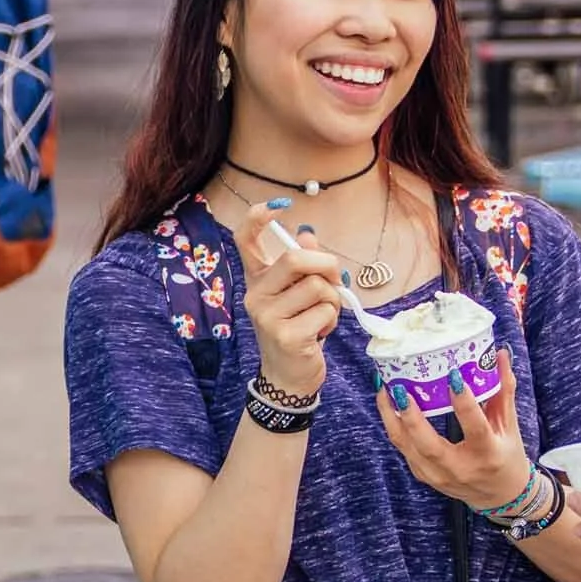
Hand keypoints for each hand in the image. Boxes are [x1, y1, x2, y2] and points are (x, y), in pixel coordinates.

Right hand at [231, 205, 341, 399]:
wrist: (289, 376)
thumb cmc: (298, 329)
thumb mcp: (298, 294)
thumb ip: (303, 266)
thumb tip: (307, 234)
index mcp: (257, 279)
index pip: (245, 240)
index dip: (257, 218)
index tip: (276, 205)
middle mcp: (256, 294)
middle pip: (296, 258)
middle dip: (327, 265)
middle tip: (336, 282)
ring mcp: (268, 316)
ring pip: (318, 287)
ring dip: (333, 301)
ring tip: (322, 316)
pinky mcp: (286, 336)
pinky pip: (326, 312)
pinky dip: (332, 322)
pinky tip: (320, 333)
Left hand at [379, 350, 529, 508]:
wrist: (500, 496)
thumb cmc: (506, 456)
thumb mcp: (509, 425)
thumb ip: (503, 390)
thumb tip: (500, 353)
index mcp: (487, 454)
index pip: (475, 427)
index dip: (464, 402)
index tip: (454, 376)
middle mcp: (461, 469)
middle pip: (429, 445)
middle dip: (411, 416)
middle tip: (400, 388)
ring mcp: (439, 476)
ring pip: (408, 448)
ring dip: (392, 419)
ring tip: (385, 390)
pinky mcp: (425, 477)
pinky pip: (405, 451)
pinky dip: (394, 428)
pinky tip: (389, 406)